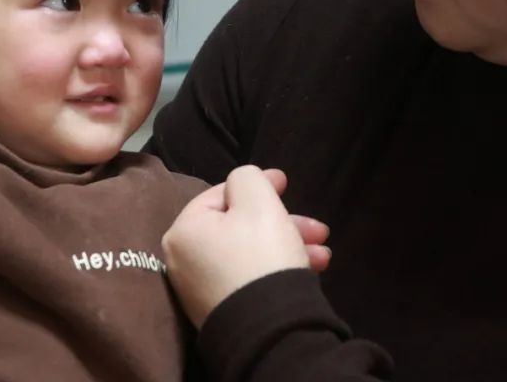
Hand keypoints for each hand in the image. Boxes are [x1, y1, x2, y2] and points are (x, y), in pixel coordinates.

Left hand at [163, 165, 329, 327]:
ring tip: (323, 254)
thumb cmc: (260, 254)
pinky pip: (249, 277)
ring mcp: (201, 289)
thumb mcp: (258, 200)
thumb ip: (248, 177)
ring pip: (251, 252)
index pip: (221, 194)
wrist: (269, 329)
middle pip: (240, 226)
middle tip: (317, 228)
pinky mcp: (222, 310)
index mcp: (184, 231)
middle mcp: (184, 260)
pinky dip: (276, 268)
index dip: (258, 185)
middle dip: (283, 222)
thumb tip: (244, 182)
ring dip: (289, 245)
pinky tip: (310, 270)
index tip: (286, 182)